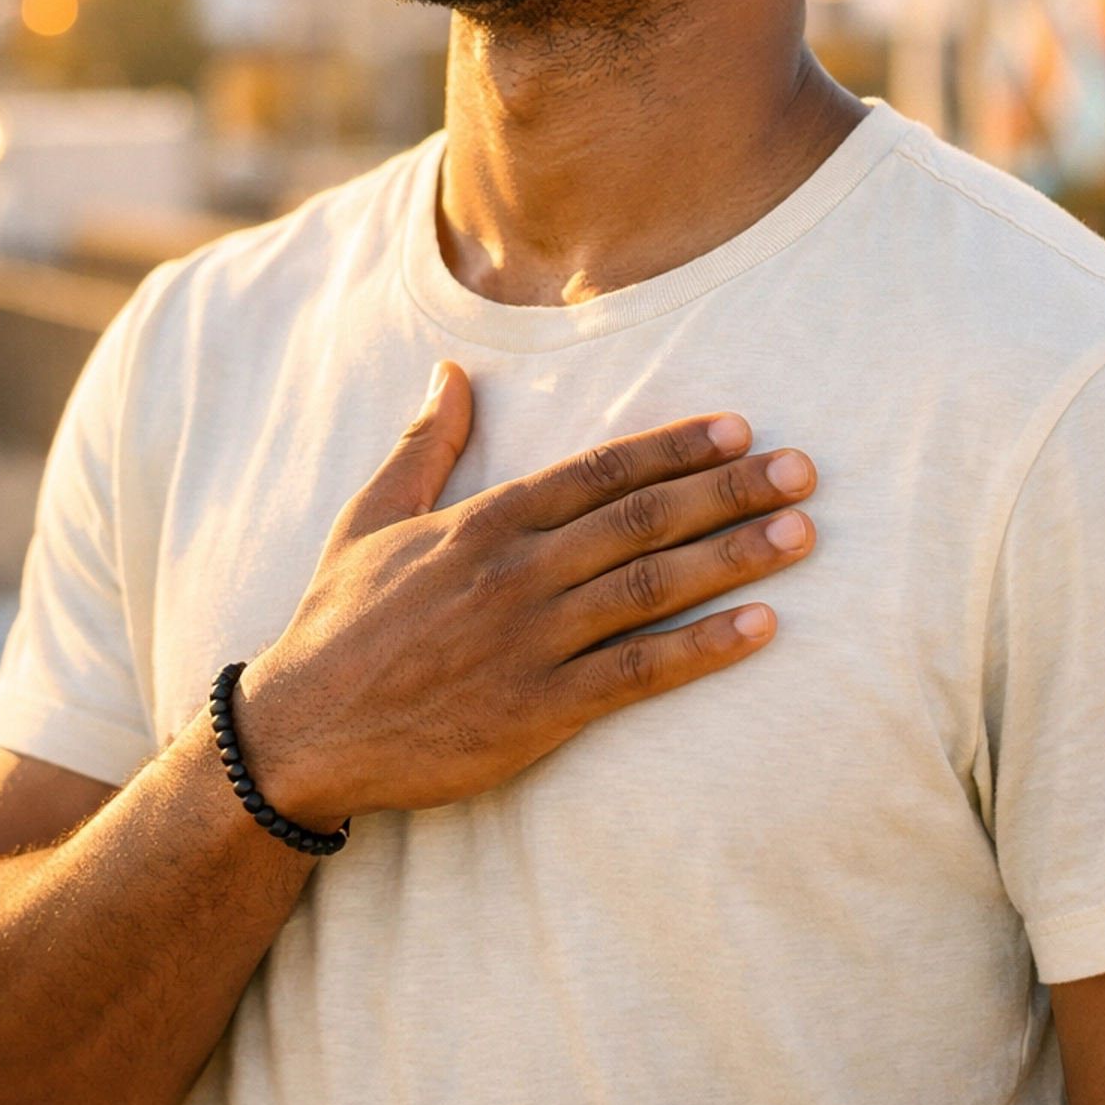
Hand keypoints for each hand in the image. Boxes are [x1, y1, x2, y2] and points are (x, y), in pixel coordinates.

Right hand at [235, 361, 815, 826]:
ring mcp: (530, 641)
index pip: (597, 471)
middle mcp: (516, 572)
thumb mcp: (370, 518)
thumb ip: (423, 444)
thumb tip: (450, 370)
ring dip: (734, 556)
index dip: (672, 447)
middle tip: (805, 470)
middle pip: (642, 519)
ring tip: (801, 534)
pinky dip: (703, 648)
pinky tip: (761, 628)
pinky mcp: (538, 711)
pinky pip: (637, 674)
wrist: (299, 733)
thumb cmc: (337, 625)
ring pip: (650, 587)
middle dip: (728, 489)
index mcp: (484, 522)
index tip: (739, 427)